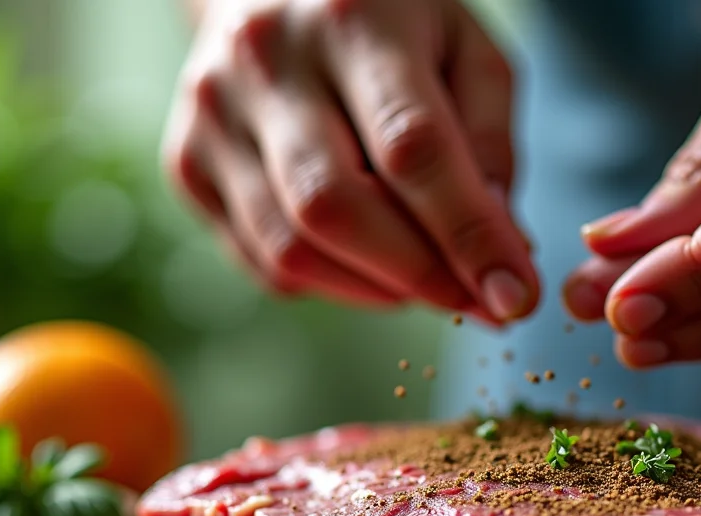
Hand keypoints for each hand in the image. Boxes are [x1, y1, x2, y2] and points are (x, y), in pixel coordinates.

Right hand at [163, 0, 536, 320]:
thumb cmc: (393, 23)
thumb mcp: (469, 53)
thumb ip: (491, 146)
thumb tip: (500, 252)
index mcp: (352, 19)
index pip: (413, 149)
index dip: (467, 235)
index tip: (514, 295)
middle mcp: (266, 60)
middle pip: (338, 208)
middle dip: (420, 276)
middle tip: (477, 302)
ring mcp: (213, 113)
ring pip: (292, 247)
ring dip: (375, 290)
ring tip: (426, 280)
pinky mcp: (186, 161)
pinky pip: (262, 259)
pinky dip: (329, 282)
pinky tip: (369, 262)